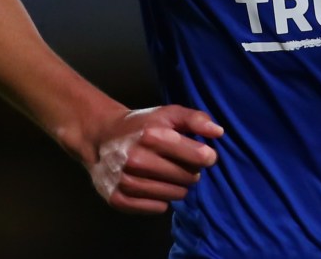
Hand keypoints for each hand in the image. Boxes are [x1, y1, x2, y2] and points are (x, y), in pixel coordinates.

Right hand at [89, 104, 223, 213]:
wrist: (102, 137)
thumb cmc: (142, 125)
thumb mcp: (168, 114)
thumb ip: (195, 119)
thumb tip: (219, 133)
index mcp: (153, 135)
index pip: (198, 156)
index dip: (207, 156)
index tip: (206, 154)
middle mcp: (138, 159)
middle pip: (188, 177)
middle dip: (191, 171)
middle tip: (182, 163)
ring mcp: (127, 181)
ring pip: (175, 194)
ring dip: (179, 186)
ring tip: (170, 173)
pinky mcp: (119, 199)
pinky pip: (158, 207)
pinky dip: (162, 199)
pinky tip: (157, 186)